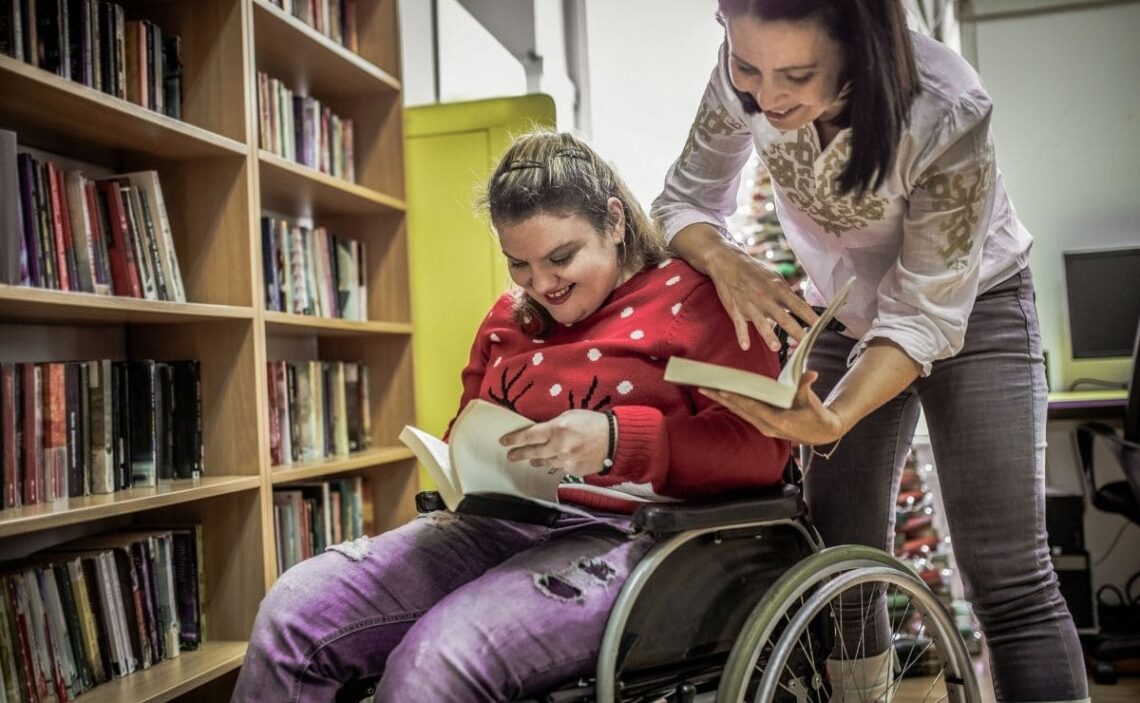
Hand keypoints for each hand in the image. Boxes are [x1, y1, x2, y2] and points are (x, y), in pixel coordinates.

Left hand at [499, 410, 609, 476]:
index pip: (529, 436)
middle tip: (511, 456)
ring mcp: (566, 461)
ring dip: (536, 459)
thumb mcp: (570, 415)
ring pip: (545, 462)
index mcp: (557, 429)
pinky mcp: (573, 470)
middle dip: (519, 454)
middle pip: (533, 452)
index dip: (514, 439)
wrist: (615, 440)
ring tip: (531, 459)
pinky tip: (557, 459)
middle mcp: (559, 446)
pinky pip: (560, 467)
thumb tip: (541, 433)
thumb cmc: (593, 422)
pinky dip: (556, 463)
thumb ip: (553, 424)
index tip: (504, 442)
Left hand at [700, 370, 845, 445]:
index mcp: (778, 421)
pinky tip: (720, 395)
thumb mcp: (812, 401)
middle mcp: (767, 427)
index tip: (722, 390)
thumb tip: (811, 374)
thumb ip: (806, 387)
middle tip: (703, 386)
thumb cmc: (815, 414)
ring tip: (705, 389)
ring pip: (739, 412)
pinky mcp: (762, 425)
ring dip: (722, 401)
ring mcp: (763, 427)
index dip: (736, 398)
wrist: (820, 433)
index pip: (753, 407)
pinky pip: (743, 413)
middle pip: (740, 409)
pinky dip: (731, 404)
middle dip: (721, 398)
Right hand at [705, 247, 819, 351]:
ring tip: (776, 347)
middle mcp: (766, 297)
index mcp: (778, 289)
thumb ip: (786, 294)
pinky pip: (739, 324)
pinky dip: (742, 335)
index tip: (821, 327)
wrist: (728, 263)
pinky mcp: (735, 309)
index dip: (811, 317)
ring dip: (768, 335)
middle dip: (796, 330)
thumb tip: (800, 308)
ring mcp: (750, 304)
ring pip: (761, 322)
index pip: (799, 305)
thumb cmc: (754, 271)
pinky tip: (746, 346)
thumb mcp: (774, 278)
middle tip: (806, 343)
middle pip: (783, 317)